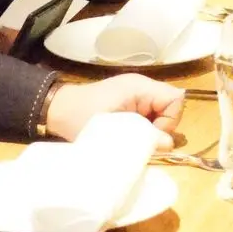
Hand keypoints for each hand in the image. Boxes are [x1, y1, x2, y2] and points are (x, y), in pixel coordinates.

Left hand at [43, 74, 185, 140]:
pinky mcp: (129, 104)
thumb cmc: (82, 116)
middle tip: (143, 141)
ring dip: (151, 130)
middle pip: (170, 106)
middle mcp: (142, 87)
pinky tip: (128, 137)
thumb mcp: (113, 129)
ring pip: (160, 113)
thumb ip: (142, 137)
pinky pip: (148, 115)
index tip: (151, 136)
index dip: (169, 120)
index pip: (175, 99)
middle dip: (161, 127)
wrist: (57, 110)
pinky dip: (143, 129)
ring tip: (134, 140)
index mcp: (140, 87)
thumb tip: (168, 144)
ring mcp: (136, 95)